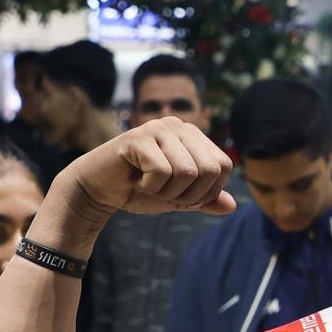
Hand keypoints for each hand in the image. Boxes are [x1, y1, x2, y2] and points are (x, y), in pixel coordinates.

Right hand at [60, 117, 235, 225]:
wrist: (98, 190)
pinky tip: (136, 181)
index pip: (224, 166)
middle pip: (210, 170)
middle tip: (165, 194)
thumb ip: (205, 199)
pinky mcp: (137, 138)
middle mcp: (179, 126)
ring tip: (150, 187)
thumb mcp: (178, 198)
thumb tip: (233, 205)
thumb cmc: (139, 190)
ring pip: (188, 172)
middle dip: (190, 195)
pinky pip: (162, 172)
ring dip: (169, 192)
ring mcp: (158, 128)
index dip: (209, 191)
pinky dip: (151, 188)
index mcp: (193, 135)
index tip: (183, 196)